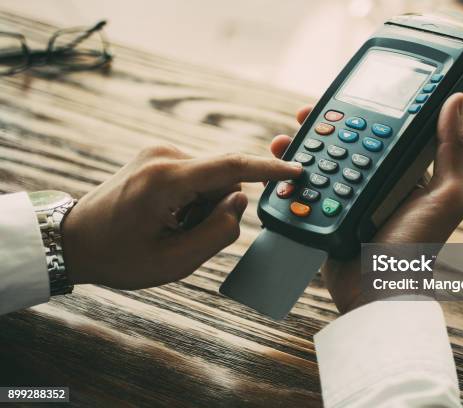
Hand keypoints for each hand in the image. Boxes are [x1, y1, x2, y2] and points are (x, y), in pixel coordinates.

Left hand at [61, 146, 302, 288]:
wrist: (73, 240)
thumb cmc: (119, 256)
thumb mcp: (175, 262)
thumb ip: (219, 231)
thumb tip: (241, 199)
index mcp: (166, 180)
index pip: (232, 166)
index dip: (269, 168)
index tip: (297, 169)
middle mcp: (163, 155)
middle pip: (222, 176)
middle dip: (218, 207)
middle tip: (186, 233)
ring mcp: (158, 152)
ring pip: (211, 177)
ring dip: (203, 204)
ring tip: (171, 226)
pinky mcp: (158, 156)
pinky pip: (196, 175)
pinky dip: (193, 198)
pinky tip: (167, 215)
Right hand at [270, 93, 462, 312]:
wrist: (378, 292)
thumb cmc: (417, 246)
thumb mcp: (447, 196)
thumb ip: (452, 150)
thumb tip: (456, 100)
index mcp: (405, 175)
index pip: (384, 134)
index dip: (366, 114)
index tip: (349, 97)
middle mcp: (377, 184)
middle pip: (348, 145)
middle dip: (326, 127)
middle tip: (307, 113)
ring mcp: (350, 200)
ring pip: (323, 164)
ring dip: (303, 147)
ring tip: (288, 136)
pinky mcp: (326, 216)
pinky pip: (307, 190)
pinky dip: (292, 176)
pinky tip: (281, 164)